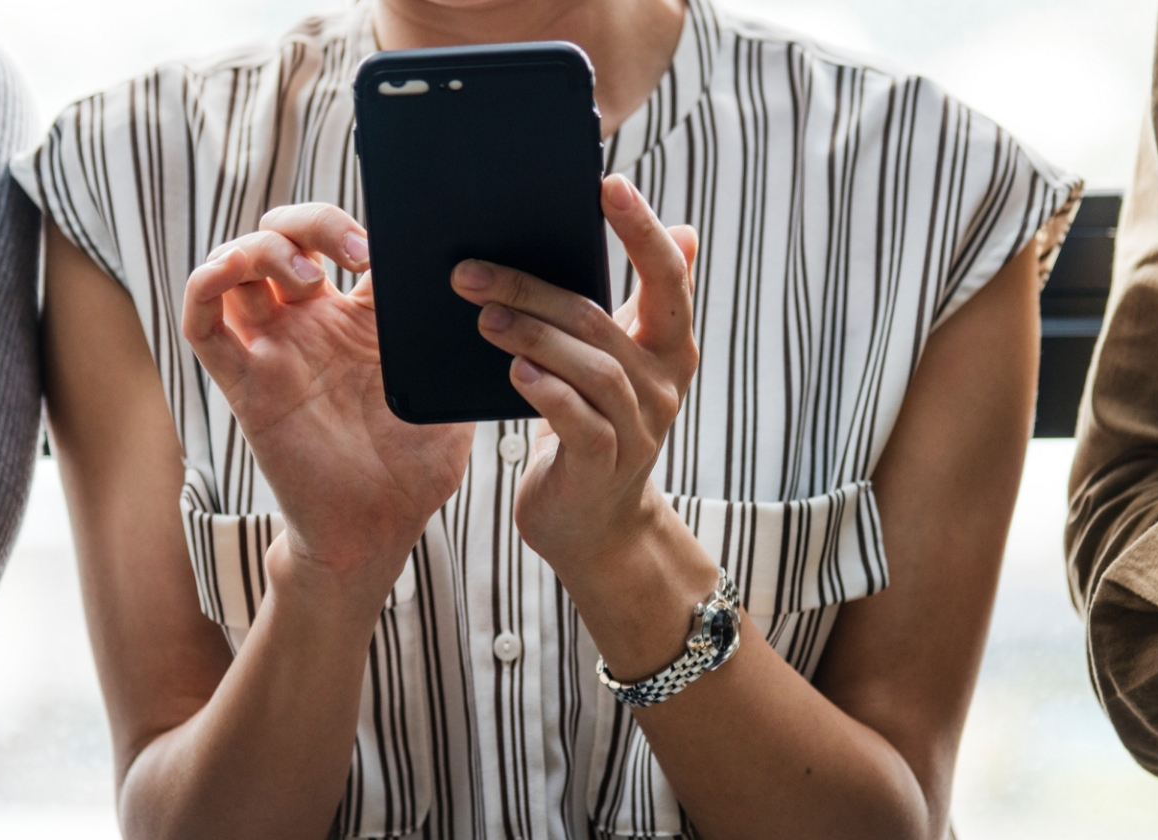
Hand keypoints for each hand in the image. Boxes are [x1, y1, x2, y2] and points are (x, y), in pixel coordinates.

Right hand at [181, 204, 472, 605]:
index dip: (356, 226)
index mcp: (360, 321)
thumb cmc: (413, 469)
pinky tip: (229, 275)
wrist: (376, 531)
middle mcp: (310, 326)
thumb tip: (487, 298)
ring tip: (307, 277)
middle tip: (353, 253)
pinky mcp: (244, 384)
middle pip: (282, 237)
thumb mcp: (448, 395)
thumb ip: (454, 347)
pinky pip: (203, 323)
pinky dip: (204, 284)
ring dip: (261, 249)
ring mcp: (273, 350)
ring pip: (237, 267)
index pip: (341, 242)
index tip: (388, 245)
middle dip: (309, 223)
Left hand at [450, 175, 698, 574]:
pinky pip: (577, 420)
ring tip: (481, 316)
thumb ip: (642, 300)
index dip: (641, 229)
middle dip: (534, 288)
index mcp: (669, 345)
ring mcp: (638, 428)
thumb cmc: (598, 423)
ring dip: (530, 335)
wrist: (594, 522)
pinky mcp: (603, 466)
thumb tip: (684, 228)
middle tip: (472, 270)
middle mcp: (663, 383)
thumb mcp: (625, 360)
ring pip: (588, 367)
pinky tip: (514, 372)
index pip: (667, 276)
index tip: (607, 184)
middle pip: (600, 320)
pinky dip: (545, 391)